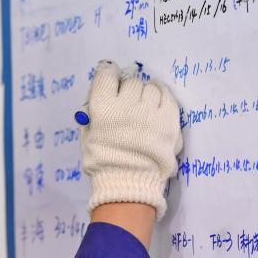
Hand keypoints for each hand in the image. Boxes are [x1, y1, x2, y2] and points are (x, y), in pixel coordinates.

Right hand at [80, 61, 182, 220]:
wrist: (130, 183)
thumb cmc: (104, 162)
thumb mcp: (87, 136)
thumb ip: (92, 115)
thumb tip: (99, 98)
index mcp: (103, 107)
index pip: (106, 74)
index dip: (108, 74)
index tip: (110, 78)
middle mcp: (126, 104)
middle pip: (130, 81)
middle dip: (127, 88)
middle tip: (126, 101)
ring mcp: (150, 111)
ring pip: (149, 87)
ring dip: (145, 92)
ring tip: (143, 104)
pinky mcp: (169, 119)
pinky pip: (167, 96)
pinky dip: (161, 94)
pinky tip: (157, 98)